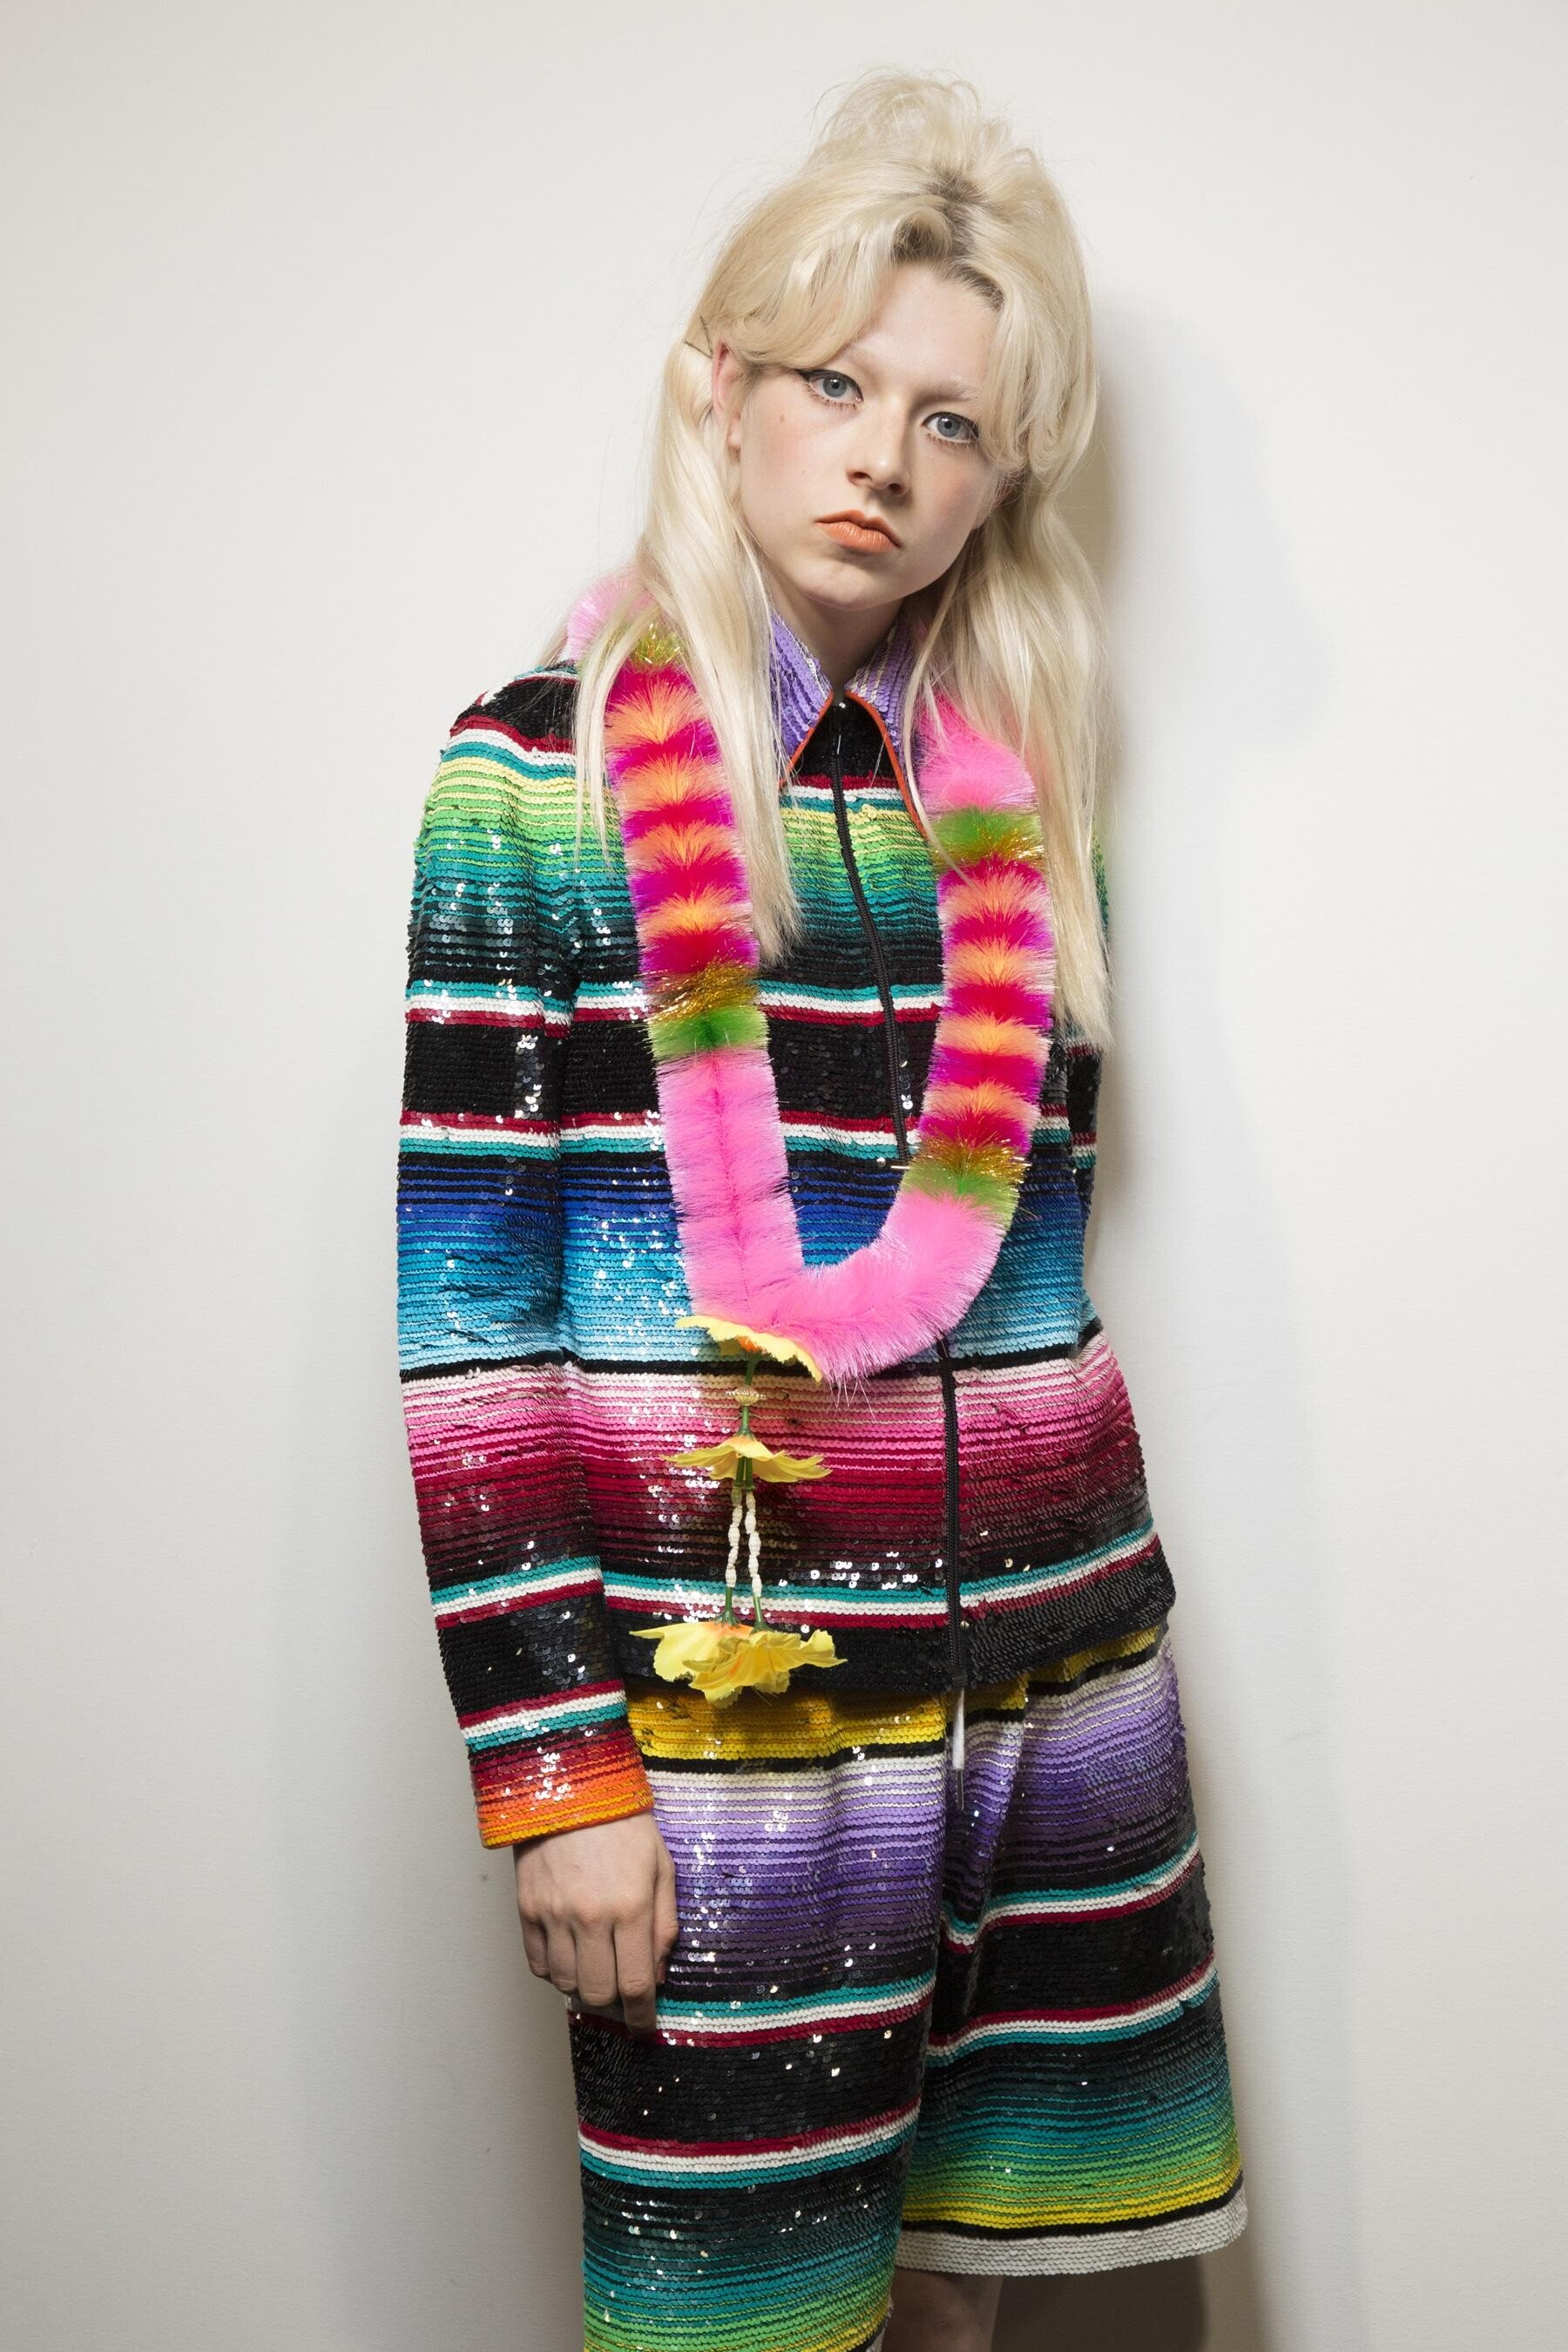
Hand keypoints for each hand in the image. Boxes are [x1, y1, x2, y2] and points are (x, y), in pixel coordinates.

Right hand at [513, 1810, 678, 2037]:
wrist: (570, 1784)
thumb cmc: (622, 1821)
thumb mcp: (661, 1866)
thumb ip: (664, 1923)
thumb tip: (657, 1974)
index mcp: (630, 1907)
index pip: (635, 1985)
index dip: (641, 2015)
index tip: (643, 2026)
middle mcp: (590, 1917)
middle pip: (597, 1993)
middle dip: (613, 2001)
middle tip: (620, 1988)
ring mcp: (553, 1914)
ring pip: (565, 1983)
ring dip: (583, 1985)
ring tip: (595, 1965)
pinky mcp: (526, 1908)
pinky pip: (537, 1963)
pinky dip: (553, 1969)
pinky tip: (569, 1952)